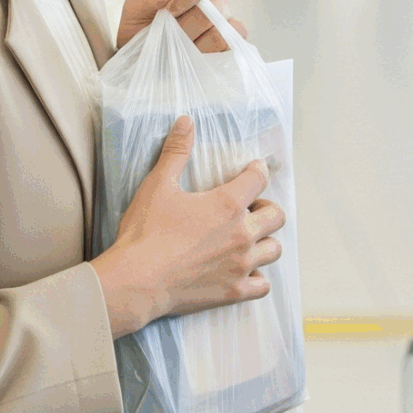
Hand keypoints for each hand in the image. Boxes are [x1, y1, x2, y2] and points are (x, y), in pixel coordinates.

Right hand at [90, 117, 285, 337]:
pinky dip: (258, 278)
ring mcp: (241, 264)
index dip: (257, 171)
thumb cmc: (146, 232)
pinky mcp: (233, 291)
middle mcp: (242, 233)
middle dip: (266, 208)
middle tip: (249, 209)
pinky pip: (263, 285)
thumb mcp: (158, 185)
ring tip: (249, 239)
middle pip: (276, 215)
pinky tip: (245, 271)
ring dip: (265, 241)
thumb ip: (176, 152)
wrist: (137, 280)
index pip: (259, 179)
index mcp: (227, 204)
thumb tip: (186, 122)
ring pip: (274, 249)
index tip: (252, 171)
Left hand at [117, 0, 245, 51]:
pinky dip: (215, 52)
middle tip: (170, 35)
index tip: (170, 10)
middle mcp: (208, 8)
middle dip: (189, 24)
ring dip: (197, 43)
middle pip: (216, 5)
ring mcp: (218, 28)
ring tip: (179, 51)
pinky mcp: (225, 50)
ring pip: (222, 29)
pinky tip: (195, 58)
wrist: (138, 63)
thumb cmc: (138, 32)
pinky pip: (232, 45)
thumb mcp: (134, 11)